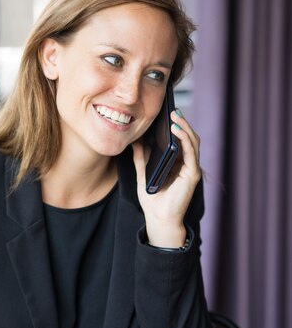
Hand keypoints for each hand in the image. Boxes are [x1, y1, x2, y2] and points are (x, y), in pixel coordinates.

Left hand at [132, 109, 200, 247]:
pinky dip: (185, 139)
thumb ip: (141, 158)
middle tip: (172, 109)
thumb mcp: (142, 173)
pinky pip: (191, 152)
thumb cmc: (153, 199)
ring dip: (184, 127)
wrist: (158, 219)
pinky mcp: (192, 174)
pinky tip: (176, 130)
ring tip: (174, 115)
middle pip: (189, 137)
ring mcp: (191, 168)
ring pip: (193, 141)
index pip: (180, 139)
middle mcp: (187, 164)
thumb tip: (135, 140)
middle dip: (182, 121)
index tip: (168, 111)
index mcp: (178, 162)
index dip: (176, 125)